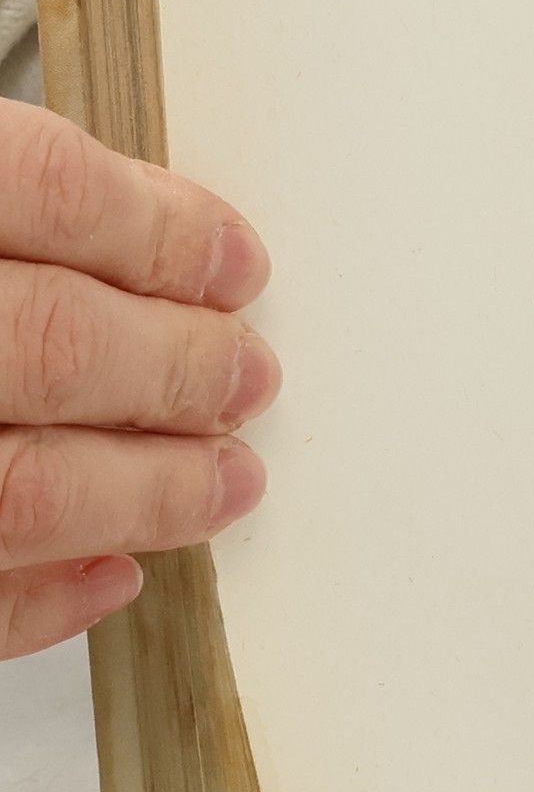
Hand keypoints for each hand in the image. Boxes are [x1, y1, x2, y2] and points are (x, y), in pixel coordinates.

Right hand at [0, 100, 277, 660]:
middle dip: (180, 367)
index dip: (161, 231)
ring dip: (147, 491)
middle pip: (53, 342)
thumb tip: (149, 229)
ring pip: (21, 488)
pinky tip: (112, 575)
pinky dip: (38, 600)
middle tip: (252, 376)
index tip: (238, 263)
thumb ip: (17, 207)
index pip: (42, 191)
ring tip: (227, 483)